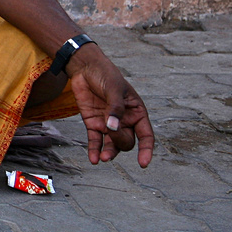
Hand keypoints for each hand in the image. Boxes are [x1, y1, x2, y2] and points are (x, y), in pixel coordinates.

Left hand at [66, 45, 154, 167]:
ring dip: (109, 153)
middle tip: (110, 130)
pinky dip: (94, 150)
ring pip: (112, 145)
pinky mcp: (93, 123)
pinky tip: (94, 159)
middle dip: (120, 140)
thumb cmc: (106, 75)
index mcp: (136, 113)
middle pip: (127, 141)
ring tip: (103, 158)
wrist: (85, 68)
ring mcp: (108, 124)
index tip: (143, 163)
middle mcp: (124, 122)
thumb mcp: (114, 88)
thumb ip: (115, 108)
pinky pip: (95, 141)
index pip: (146, 135)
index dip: (146, 150)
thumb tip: (113, 127)